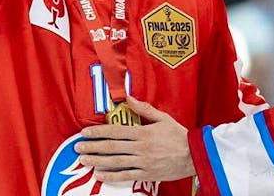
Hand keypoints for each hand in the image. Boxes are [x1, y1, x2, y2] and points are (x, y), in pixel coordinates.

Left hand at [75, 95, 194, 182]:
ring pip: (115, 162)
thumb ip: (144, 108)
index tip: (85, 132)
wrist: (195, 155)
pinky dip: (111, 175)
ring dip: (98, 160)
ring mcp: (143, 162)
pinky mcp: (147, 174)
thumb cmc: (179, 136)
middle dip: (92, 147)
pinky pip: (126, 175)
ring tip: (84, 160)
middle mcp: (141, 148)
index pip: (116, 131)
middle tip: (78, 147)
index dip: (98, 132)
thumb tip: (128, 98)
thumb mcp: (163, 118)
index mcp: (143, 133)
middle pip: (111, 147)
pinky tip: (100, 174)